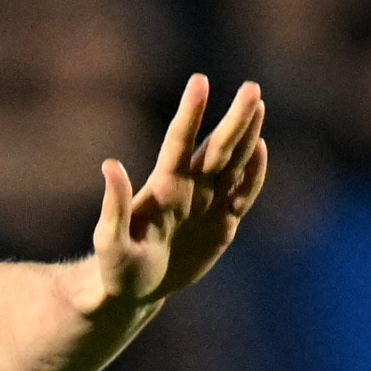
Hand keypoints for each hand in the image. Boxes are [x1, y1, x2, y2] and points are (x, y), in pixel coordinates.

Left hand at [83, 74, 267, 315]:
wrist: (133, 289)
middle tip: (252, 88)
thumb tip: (109, 165)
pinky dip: (253, 174)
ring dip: (247, 135)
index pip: (179, 143)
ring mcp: (206, 204)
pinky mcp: (221, 224)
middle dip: (235, 120)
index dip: (191, 113)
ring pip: (232, 163)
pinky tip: (260, 149)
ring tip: (258, 104)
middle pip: (215, 148)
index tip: (200, 81)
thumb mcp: (110, 243)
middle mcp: (188, 189)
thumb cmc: (114, 267)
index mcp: (162, 189)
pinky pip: (242, 194)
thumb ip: (113, 207)